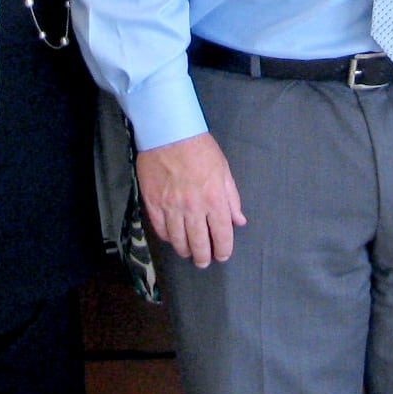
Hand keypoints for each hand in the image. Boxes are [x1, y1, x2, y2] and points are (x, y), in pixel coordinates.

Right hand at [136, 132, 245, 266]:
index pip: (222, 235)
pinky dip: (167, 238)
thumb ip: (232, 198)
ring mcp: (171, 208)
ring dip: (185, 251)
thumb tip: (239, 221)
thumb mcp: (224, 170)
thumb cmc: (200, 148)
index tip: (222, 255)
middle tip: (204, 261)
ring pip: (178, 241)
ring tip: (189, 252)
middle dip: (204, 258)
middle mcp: (193, 208)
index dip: (223, 250)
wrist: (168, 132)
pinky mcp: (153, 204)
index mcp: (214, 199)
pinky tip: (172, 238)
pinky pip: (161, 230)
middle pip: (199, 244)